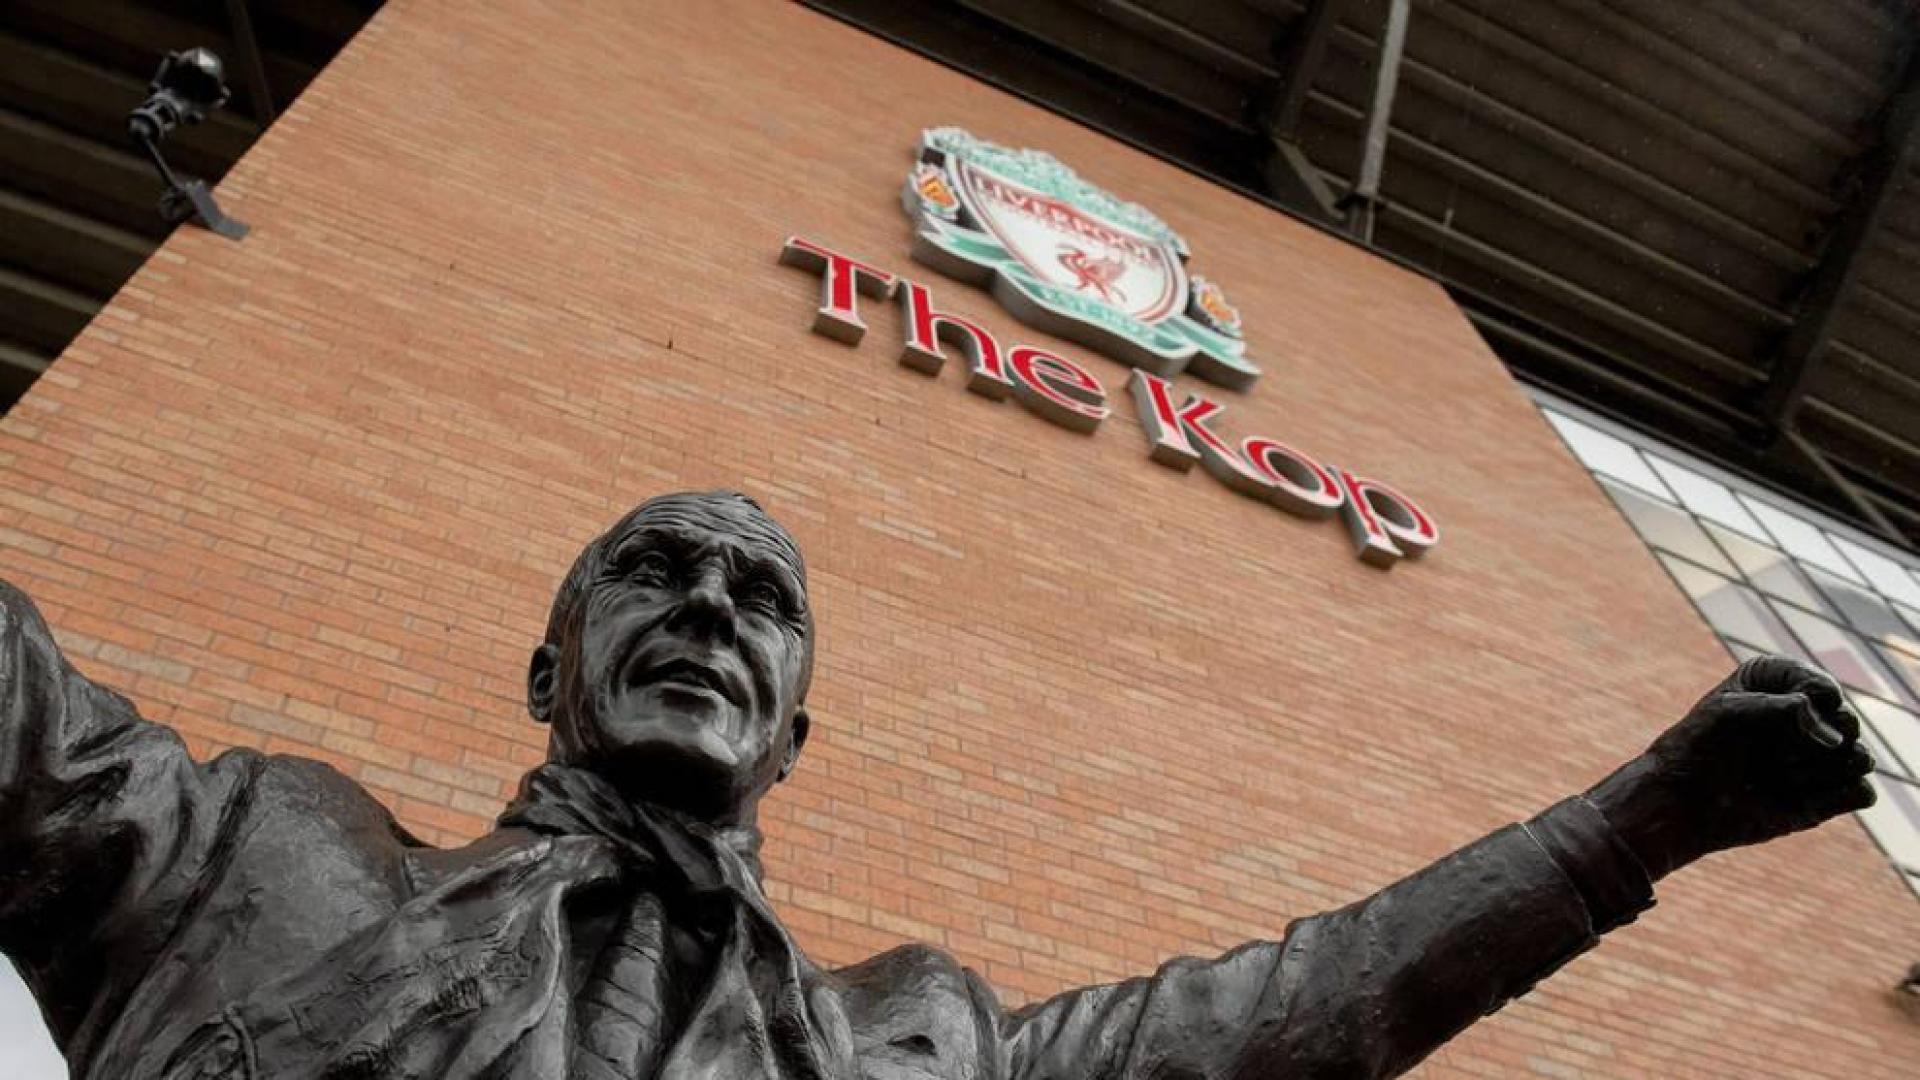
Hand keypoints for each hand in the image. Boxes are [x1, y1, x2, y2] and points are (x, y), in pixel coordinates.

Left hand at [1585, 656, 1876, 878]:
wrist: (1679, 802)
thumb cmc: (1696, 749)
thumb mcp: (1731, 712)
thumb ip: (1788, 708)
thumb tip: (1836, 740)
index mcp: (1782, 685)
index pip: (1823, 688)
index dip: (1798, 710)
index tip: (1756, 719)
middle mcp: (1809, 718)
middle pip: (1846, 724)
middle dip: (1807, 744)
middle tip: (1766, 756)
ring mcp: (1821, 757)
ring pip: (1859, 757)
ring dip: (1817, 771)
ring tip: (1776, 777)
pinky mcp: (1829, 795)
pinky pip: (1862, 792)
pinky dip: (1833, 796)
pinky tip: (1794, 798)